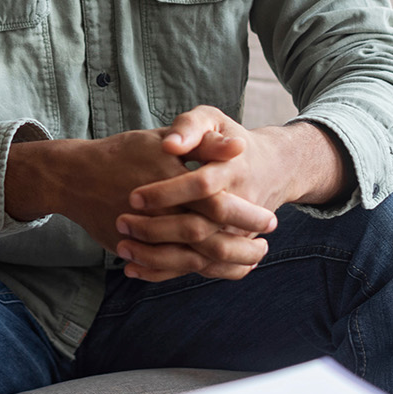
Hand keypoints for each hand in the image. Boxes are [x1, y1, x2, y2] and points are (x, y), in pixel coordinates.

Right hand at [7, 129, 276, 280]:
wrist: (75, 177)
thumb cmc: (123, 153)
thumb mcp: (163, 140)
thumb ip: (204, 145)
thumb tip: (239, 146)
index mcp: (171, 185)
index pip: (219, 206)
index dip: (247, 215)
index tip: (270, 220)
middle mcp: (159, 215)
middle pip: (209, 239)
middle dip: (242, 245)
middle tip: (265, 246)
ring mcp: (145, 237)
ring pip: (192, 260)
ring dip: (225, 263)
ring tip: (248, 261)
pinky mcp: (135, 250)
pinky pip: (170, 268)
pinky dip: (196, 271)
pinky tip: (214, 269)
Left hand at [122, 107, 339, 255]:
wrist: (271, 169)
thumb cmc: (227, 138)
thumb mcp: (213, 120)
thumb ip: (191, 127)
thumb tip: (171, 144)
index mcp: (233, 171)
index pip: (200, 185)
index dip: (166, 192)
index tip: (133, 196)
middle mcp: (240, 208)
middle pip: (198, 228)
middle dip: (157, 229)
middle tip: (122, 222)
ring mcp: (238, 235)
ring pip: (199, 258)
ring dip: (157, 257)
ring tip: (122, 247)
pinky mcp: (230, 252)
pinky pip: (201, 271)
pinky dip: (166, 273)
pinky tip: (134, 268)